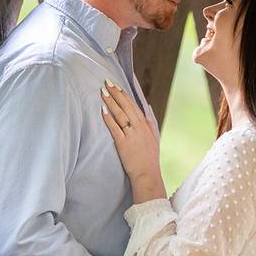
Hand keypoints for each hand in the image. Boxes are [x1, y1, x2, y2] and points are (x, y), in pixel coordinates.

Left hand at [100, 80, 164, 200]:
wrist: (147, 174)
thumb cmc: (149, 158)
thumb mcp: (153, 138)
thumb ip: (149, 124)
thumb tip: (147, 110)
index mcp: (146, 125)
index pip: (134, 105)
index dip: (124, 94)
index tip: (117, 86)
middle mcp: (139, 127)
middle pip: (126, 106)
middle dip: (116, 93)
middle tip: (107, 82)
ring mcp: (132, 134)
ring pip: (120, 114)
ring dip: (111, 102)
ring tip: (102, 92)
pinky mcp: (123, 143)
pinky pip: (115, 128)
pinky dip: (108, 118)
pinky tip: (102, 110)